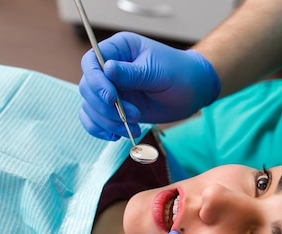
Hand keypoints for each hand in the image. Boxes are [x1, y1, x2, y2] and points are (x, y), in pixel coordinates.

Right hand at [79, 32, 220, 140]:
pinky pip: (95, 119)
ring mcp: (111, 89)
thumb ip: (132, 73)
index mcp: (119, 50)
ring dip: (107, 122)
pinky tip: (117, 135)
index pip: (91, 62)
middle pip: (88, 88)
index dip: (96, 81)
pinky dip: (101, 129)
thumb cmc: (180, 73)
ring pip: (90, 107)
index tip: (111, 98)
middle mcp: (109, 69)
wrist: (193, 91)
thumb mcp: (158, 72)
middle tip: (133, 116)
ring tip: (133, 128)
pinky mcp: (115, 108)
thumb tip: (107, 70)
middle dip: (106, 107)